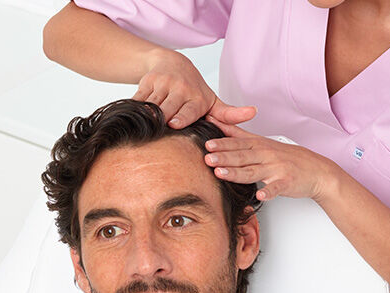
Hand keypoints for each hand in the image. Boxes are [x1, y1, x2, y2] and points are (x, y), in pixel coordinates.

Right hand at [135, 49, 256, 128]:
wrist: (172, 63)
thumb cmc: (194, 90)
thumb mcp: (213, 102)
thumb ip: (230, 114)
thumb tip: (253, 113)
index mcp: (196, 98)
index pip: (187, 111)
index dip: (181, 118)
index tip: (175, 124)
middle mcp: (180, 89)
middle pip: (166, 111)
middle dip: (161, 121)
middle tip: (158, 131)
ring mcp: (162, 84)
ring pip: (151, 106)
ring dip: (147, 117)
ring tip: (148, 127)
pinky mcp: (147, 81)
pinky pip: (138, 100)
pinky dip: (136, 110)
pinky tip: (138, 117)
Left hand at [203, 119, 342, 201]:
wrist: (316, 170)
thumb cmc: (288, 157)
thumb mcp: (263, 142)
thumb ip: (240, 135)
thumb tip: (218, 124)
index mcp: (260, 145)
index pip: (238, 142)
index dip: (222, 143)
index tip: (205, 142)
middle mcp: (267, 155)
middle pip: (242, 156)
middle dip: (223, 156)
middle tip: (206, 158)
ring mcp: (277, 168)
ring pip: (253, 171)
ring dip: (236, 173)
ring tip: (220, 174)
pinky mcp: (287, 182)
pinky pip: (277, 188)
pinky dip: (270, 192)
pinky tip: (261, 195)